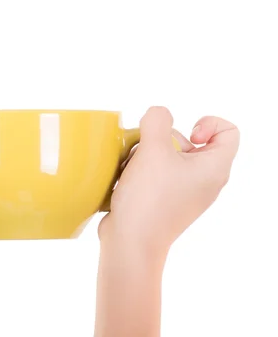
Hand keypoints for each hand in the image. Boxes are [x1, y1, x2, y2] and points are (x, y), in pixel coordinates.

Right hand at [98, 106, 239, 251]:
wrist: (130, 242)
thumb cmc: (148, 199)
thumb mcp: (152, 149)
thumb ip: (157, 120)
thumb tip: (158, 115)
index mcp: (214, 169)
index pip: (229, 132)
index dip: (208, 123)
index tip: (186, 134)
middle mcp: (205, 181)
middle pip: (191, 142)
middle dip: (164, 140)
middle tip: (150, 153)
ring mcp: (186, 193)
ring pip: (169, 157)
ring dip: (147, 155)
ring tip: (134, 168)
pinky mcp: (166, 202)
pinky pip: (157, 175)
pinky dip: (142, 171)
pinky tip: (128, 180)